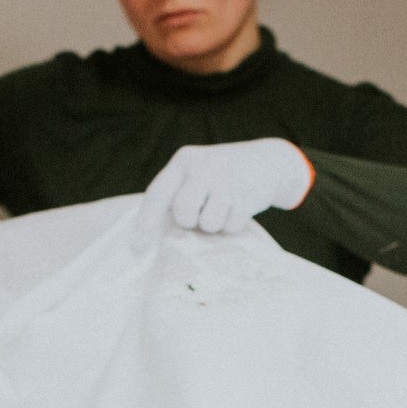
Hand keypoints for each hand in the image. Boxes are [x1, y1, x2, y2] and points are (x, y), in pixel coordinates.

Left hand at [142, 138, 314, 234]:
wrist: (269, 161)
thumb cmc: (224, 176)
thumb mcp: (199, 172)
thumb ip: (180, 195)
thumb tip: (166, 237)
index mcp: (184, 161)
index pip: (157, 193)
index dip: (145, 222)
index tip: (137, 247)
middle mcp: (203, 167)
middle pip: (183, 213)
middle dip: (191, 221)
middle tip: (203, 212)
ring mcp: (226, 180)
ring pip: (207, 223)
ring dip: (215, 224)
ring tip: (224, 206)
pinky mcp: (246, 195)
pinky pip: (230, 226)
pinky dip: (233, 224)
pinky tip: (239, 207)